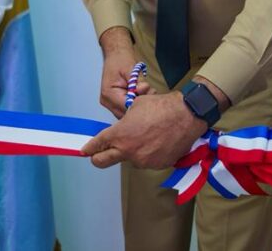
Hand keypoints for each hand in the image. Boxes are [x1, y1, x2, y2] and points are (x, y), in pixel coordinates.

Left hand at [80, 92, 206, 168]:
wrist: (186, 116)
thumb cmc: (161, 107)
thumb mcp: (136, 106)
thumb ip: (125, 121)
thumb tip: (123, 127)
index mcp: (120, 135)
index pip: (97, 144)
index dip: (89, 148)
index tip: (85, 151)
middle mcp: (128, 151)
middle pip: (103, 162)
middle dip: (97, 158)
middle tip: (96, 155)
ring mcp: (143, 161)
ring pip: (130, 159)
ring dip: (131, 152)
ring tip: (145, 137)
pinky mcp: (157, 165)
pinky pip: (147, 161)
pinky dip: (148, 154)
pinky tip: (157, 142)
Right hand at [99, 35, 152, 118]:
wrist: (115, 55)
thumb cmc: (120, 60)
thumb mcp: (130, 68)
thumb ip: (137, 81)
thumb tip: (143, 89)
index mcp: (108, 94)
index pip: (125, 106)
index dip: (139, 102)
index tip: (149, 92)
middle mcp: (107, 102)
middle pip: (127, 113)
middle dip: (141, 104)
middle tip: (151, 91)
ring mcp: (111, 104)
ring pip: (128, 113)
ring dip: (139, 104)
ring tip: (147, 91)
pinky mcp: (116, 104)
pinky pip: (128, 109)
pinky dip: (136, 103)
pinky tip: (142, 94)